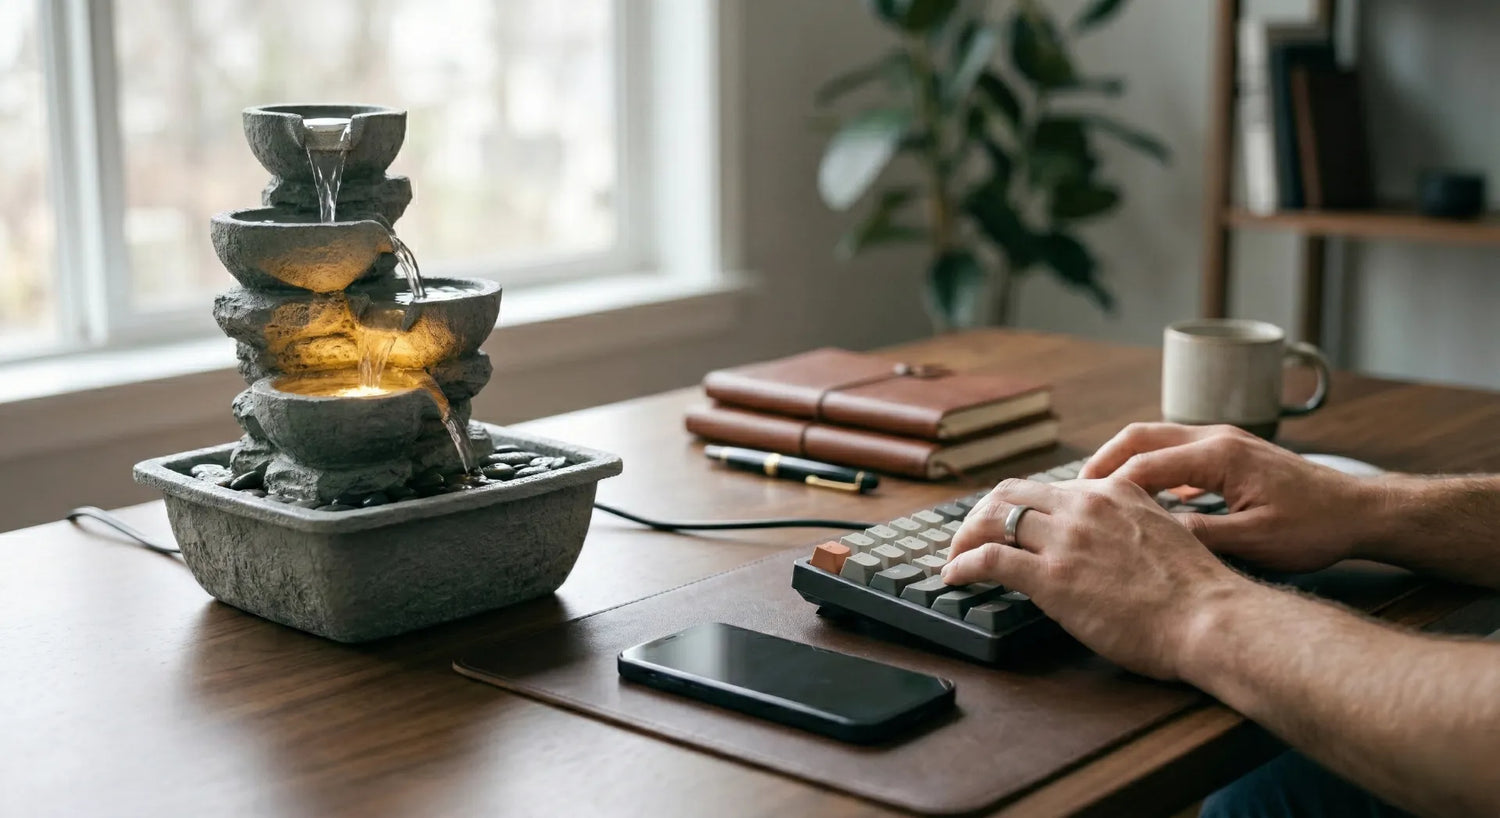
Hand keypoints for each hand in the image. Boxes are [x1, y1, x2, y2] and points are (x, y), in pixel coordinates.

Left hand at [942, 476, 1249, 679]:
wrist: (1211, 618)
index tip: (1006, 523)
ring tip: (955, 557)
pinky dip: (962, 564)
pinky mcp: (1052, 575)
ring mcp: (1066, 538)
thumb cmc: (1197, 592)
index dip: (1018, 505)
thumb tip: (1104, 541)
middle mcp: (1085, 505)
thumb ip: (1127, 525)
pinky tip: (954, 576)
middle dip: (983, 514)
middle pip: (1011, 493)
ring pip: (993, 519)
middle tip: (970, 537)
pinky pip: (988, 558)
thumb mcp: (1162, 533)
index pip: (1048, 487)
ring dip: (965, 537)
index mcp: (1113, 491)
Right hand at [1079, 423, 1382, 572]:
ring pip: (1154, 440)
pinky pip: (1174, 453)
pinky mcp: (1229, 453)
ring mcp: (1223, 441)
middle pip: (1139, 437)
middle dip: (1101, 463)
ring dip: (1121, 463)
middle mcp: (1216, 437)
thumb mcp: (1256, 541)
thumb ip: (1200, 534)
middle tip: (1072, 494)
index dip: (1107, 487)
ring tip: (1094, 496)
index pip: (1144, 463)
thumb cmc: (1316, 527)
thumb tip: (1152, 536)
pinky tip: (1138, 500)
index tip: (1079, 510)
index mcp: (1219, 455)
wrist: (1360, 511)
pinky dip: (1148, 470)